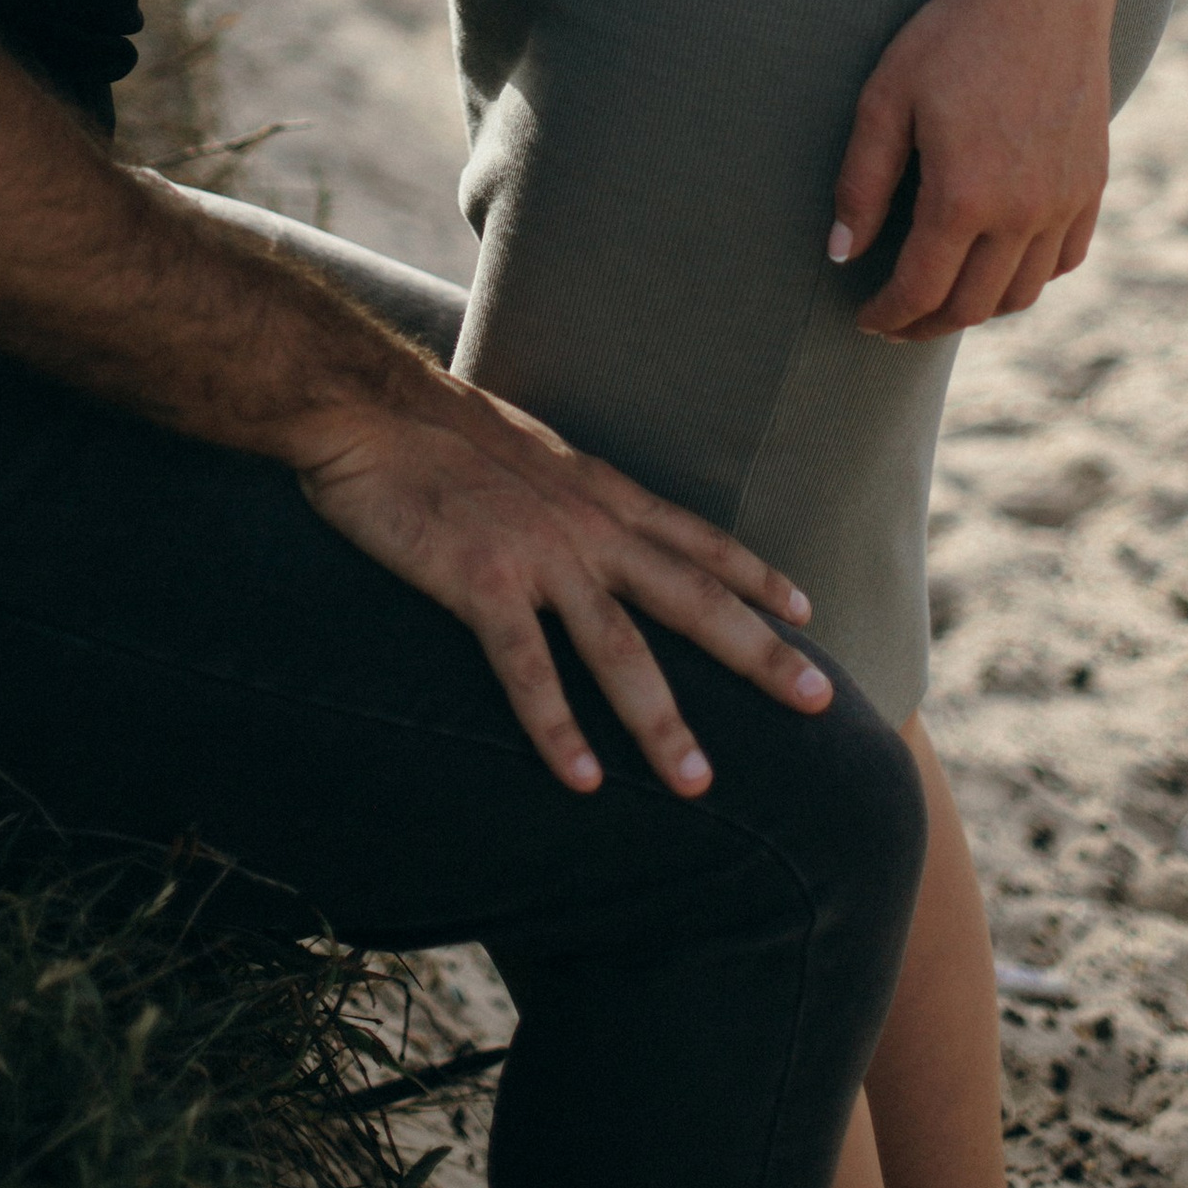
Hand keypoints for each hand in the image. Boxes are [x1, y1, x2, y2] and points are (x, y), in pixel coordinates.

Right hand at [294, 374, 835, 797]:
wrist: (366, 404)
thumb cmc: (435, 426)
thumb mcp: (528, 447)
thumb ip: (568, 489)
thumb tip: (592, 514)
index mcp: (597, 490)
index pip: (695, 538)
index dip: (754, 574)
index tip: (806, 609)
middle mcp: (585, 525)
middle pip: (690, 598)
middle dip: (760, 652)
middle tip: (820, 700)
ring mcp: (537, 556)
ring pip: (619, 651)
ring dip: (662, 721)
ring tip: (699, 783)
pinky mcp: (480, 583)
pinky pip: (528, 670)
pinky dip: (556, 728)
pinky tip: (581, 779)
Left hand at [827, 0, 1110, 344]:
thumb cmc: (954, 36)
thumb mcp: (886, 99)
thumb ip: (863, 182)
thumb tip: (842, 254)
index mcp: (964, 198)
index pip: (920, 289)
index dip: (888, 316)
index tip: (866, 321)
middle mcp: (1021, 214)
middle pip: (972, 306)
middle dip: (926, 325)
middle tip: (897, 323)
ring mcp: (1064, 203)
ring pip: (1022, 293)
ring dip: (978, 309)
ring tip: (944, 299)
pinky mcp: (1092, 185)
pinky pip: (1065, 259)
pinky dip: (1030, 278)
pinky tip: (1002, 266)